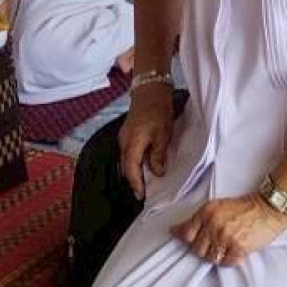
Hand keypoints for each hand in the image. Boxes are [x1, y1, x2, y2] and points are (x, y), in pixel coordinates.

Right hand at [117, 84, 174, 198]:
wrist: (150, 90)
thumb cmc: (158, 111)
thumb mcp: (163, 135)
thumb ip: (158, 155)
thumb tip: (157, 173)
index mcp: (131, 143)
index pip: (131, 169)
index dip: (136, 184)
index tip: (141, 195)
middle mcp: (124, 142)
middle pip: (126, 167)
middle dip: (133, 181)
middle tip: (142, 193)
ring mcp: (123, 137)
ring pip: (126, 160)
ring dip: (133, 172)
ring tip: (143, 183)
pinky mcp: (127, 133)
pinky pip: (128, 153)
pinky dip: (134, 162)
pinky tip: (142, 166)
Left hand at [174, 193, 286, 266]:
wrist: (269, 208)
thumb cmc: (246, 207)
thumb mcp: (219, 206)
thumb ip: (202, 218)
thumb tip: (181, 230)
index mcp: (207, 212)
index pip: (186, 232)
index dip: (183, 238)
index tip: (177, 237)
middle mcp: (214, 224)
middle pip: (197, 248)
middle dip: (204, 249)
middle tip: (214, 245)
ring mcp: (225, 236)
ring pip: (211, 258)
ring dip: (217, 256)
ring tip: (226, 249)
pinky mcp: (238, 247)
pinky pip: (226, 263)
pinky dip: (230, 261)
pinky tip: (235, 253)